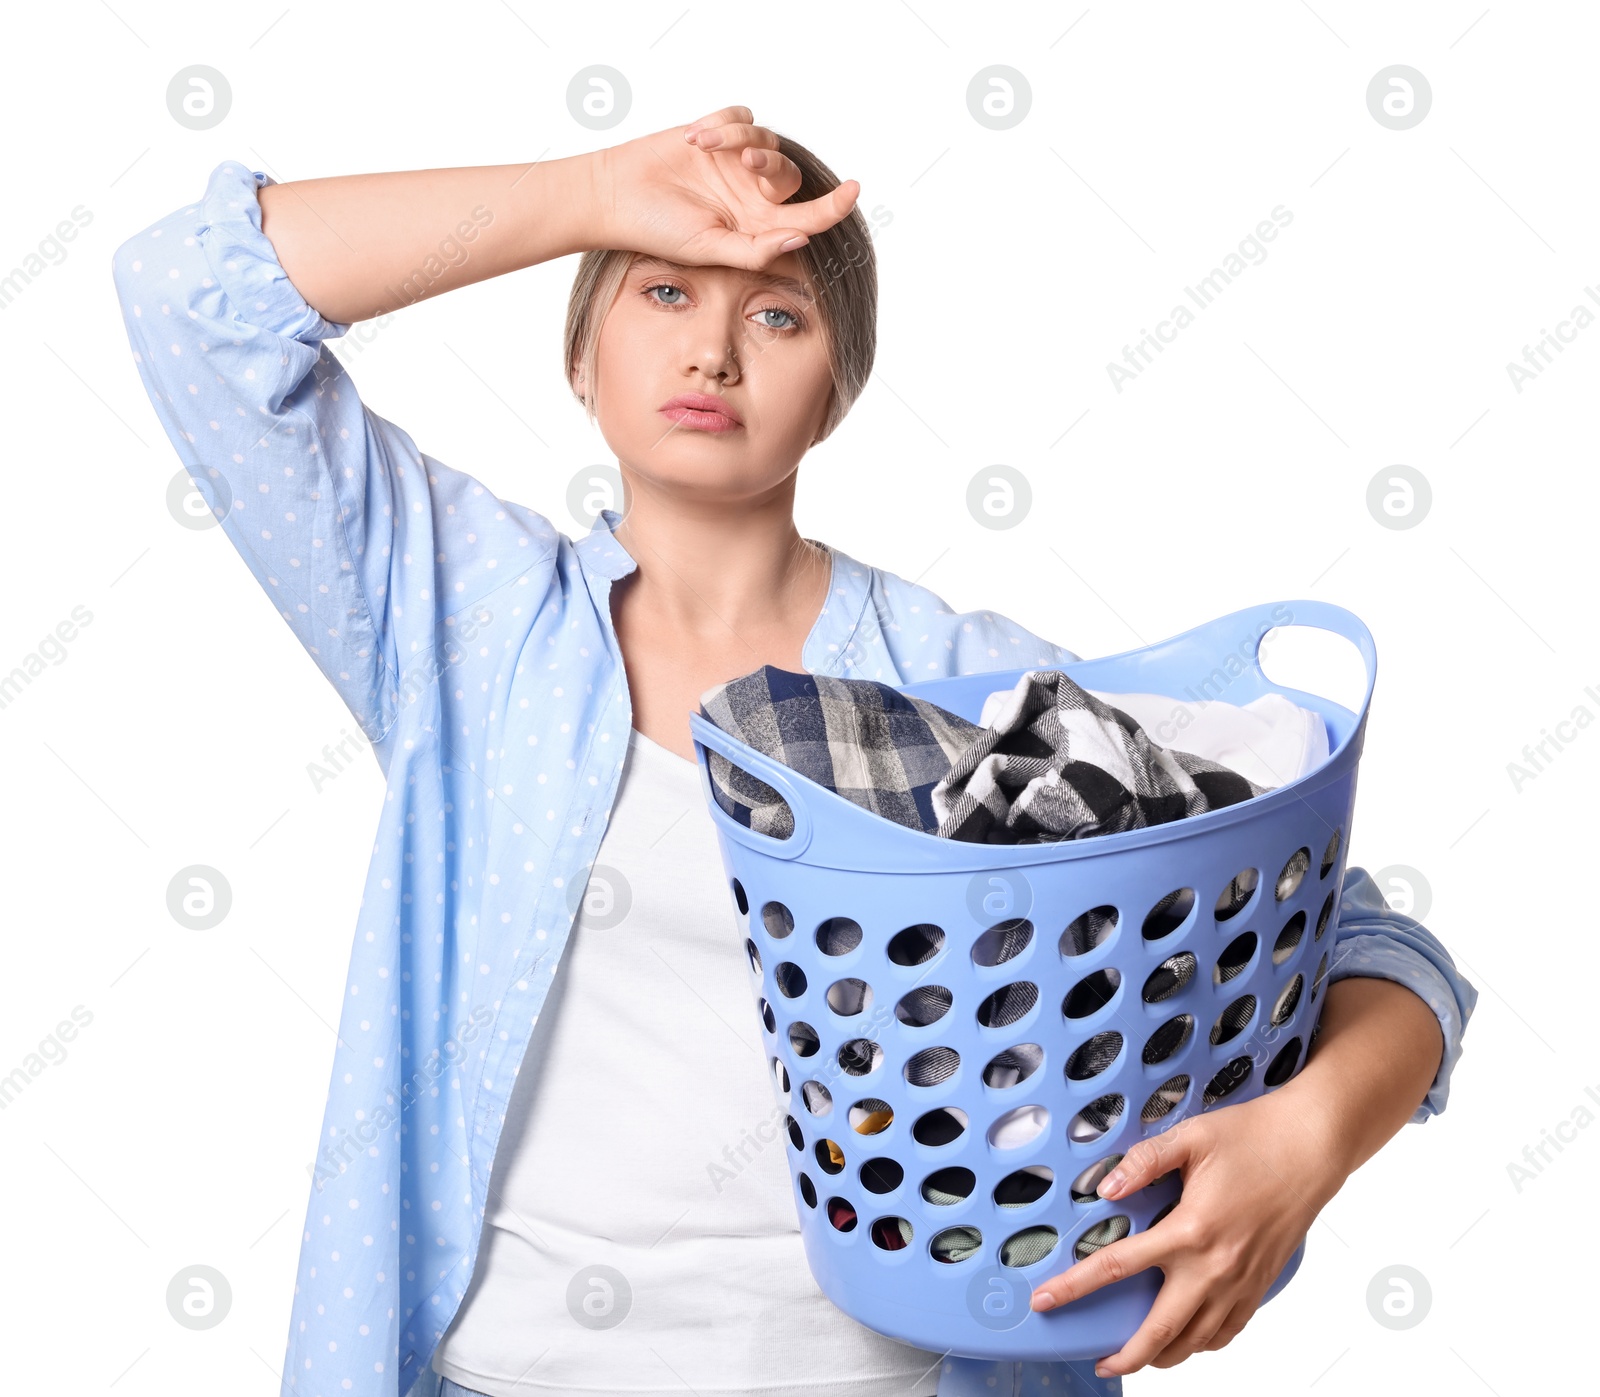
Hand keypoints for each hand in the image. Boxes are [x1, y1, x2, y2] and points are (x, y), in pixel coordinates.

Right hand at [586, 104, 859, 267]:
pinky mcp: (717, 133)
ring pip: (766, 138)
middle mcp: (751, 195)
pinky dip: (723, 121)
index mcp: (756, 226)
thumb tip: (802, 239)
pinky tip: (693, 138)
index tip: (853, 190)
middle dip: (772, 163)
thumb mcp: (709, 248)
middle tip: (744, 161)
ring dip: (739, 136)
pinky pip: (742, 115)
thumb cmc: (659, 230)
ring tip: (701, 145)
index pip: (807, 217)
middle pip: (790, 173)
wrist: (616, 195)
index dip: (834, 206)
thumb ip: (755, 250)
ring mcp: (734, 163)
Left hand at [1028, 1087, 1347, 1378]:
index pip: (1118, 1268)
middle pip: (1161, 1331)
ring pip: (1197, 1341)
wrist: (1312, 1147)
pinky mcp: (1260, 1284)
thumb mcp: (1190, 1138)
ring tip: (1138, 1354)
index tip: (1046, 1301)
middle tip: (1100, 1363)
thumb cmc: (1255, 1137)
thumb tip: (1107, 1187)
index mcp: (1189, 1230)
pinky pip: (1228, 1331)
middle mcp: (1214, 1267)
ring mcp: (1240, 1282)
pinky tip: (1188, 1337)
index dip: (1076, 1287)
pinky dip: (1203, 1343)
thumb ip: (1143, 1162)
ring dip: (1164, 1355)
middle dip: (1126, 1356)